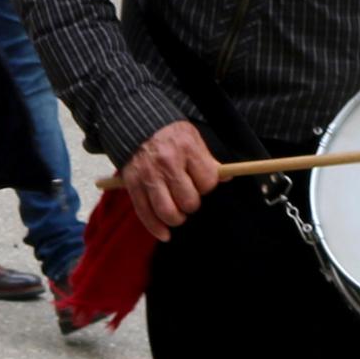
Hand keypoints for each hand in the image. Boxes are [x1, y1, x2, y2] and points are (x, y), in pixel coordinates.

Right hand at [121, 121, 222, 236]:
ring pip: (168, 212)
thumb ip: (207, 160)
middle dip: (191, 204)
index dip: (207, 187)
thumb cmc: (169, 134)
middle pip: (188, 201)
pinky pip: (145, 214)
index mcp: (186, 148)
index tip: (202, 183)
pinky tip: (164, 234)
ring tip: (178, 213)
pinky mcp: (132, 185)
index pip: (207, 182)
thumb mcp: (192, 138)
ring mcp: (148, 176)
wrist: (135, 124)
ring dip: (176, 218)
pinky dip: (156, 228)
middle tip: (187, 197)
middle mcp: (167, 163)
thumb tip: (226, 177)